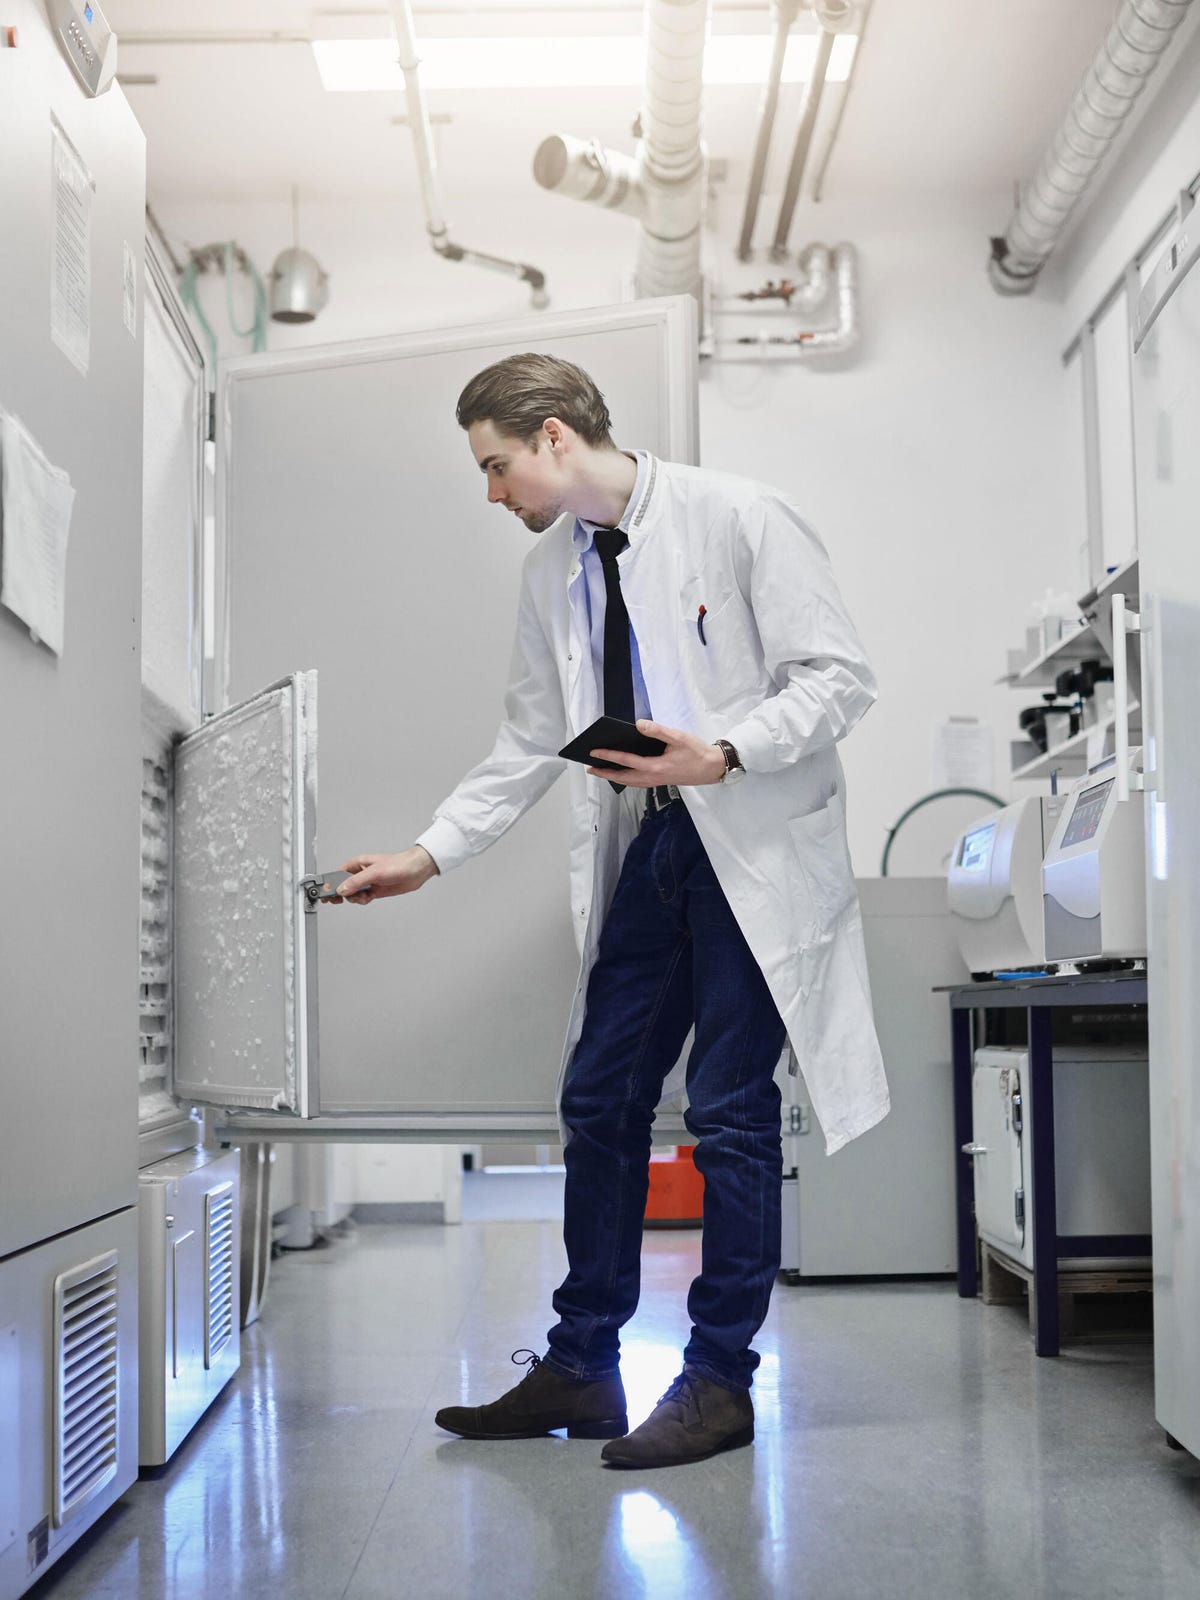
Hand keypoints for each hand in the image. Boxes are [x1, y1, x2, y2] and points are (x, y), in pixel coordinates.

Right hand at [325, 846, 439, 905]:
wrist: (415, 871)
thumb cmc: (397, 864)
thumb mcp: (374, 872)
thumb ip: (356, 881)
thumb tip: (342, 889)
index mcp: (357, 864)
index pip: (337, 874)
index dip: (330, 883)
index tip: (325, 892)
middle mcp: (360, 873)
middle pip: (343, 886)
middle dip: (341, 894)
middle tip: (337, 900)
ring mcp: (367, 883)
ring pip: (352, 894)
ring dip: (354, 898)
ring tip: (362, 897)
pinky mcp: (374, 891)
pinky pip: (362, 898)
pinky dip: (362, 901)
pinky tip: (368, 898)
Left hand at [586, 719, 727, 787]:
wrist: (712, 768)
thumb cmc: (697, 752)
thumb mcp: (678, 737)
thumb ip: (657, 730)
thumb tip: (638, 725)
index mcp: (655, 767)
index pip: (626, 761)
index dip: (608, 756)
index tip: (594, 752)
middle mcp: (653, 777)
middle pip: (623, 777)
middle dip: (605, 772)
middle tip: (590, 768)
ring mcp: (656, 781)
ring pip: (630, 782)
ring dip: (614, 777)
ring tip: (601, 771)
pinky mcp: (660, 781)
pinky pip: (637, 782)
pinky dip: (626, 778)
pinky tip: (622, 773)